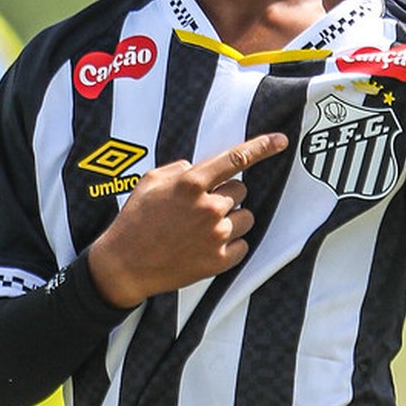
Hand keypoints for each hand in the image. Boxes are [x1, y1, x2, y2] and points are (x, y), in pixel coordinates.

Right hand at [88, 132, 287, 308]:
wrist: (125, 264)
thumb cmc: (135, 220)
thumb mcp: (150, 181)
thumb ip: (179, 169)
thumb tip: (197, 168)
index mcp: (191, 183)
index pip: (236, 158)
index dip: (262, 147)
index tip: (281, 141)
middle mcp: (208, 207)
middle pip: (241, 191)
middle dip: (226, 196)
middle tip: (201, 208)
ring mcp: (216, 235)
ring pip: (246, 217)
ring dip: (231, 219)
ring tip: (202, 229)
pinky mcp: (219, 260)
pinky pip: (243, 244)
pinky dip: (230, 244)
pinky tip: (206, 245)